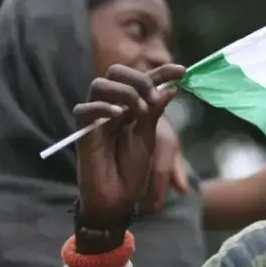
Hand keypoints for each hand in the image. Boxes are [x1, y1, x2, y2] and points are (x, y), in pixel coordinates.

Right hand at [74, 64, 185, 227]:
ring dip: (123, 92)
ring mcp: (96, 115)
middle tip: (154, 99)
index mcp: (131, 105)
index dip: (162, 71)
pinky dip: (103, 107)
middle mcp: (112, 105)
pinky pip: (84, 109)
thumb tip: (173, 87)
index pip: (144, 79)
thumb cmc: (133, 167)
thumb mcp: (149, 137)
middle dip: (139, 79)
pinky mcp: (82, 130)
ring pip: (99, 84)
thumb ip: (156, 112)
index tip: (182, 70)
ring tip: (139, 111)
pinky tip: (119, 115)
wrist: (118, 196)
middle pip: (116, 72)